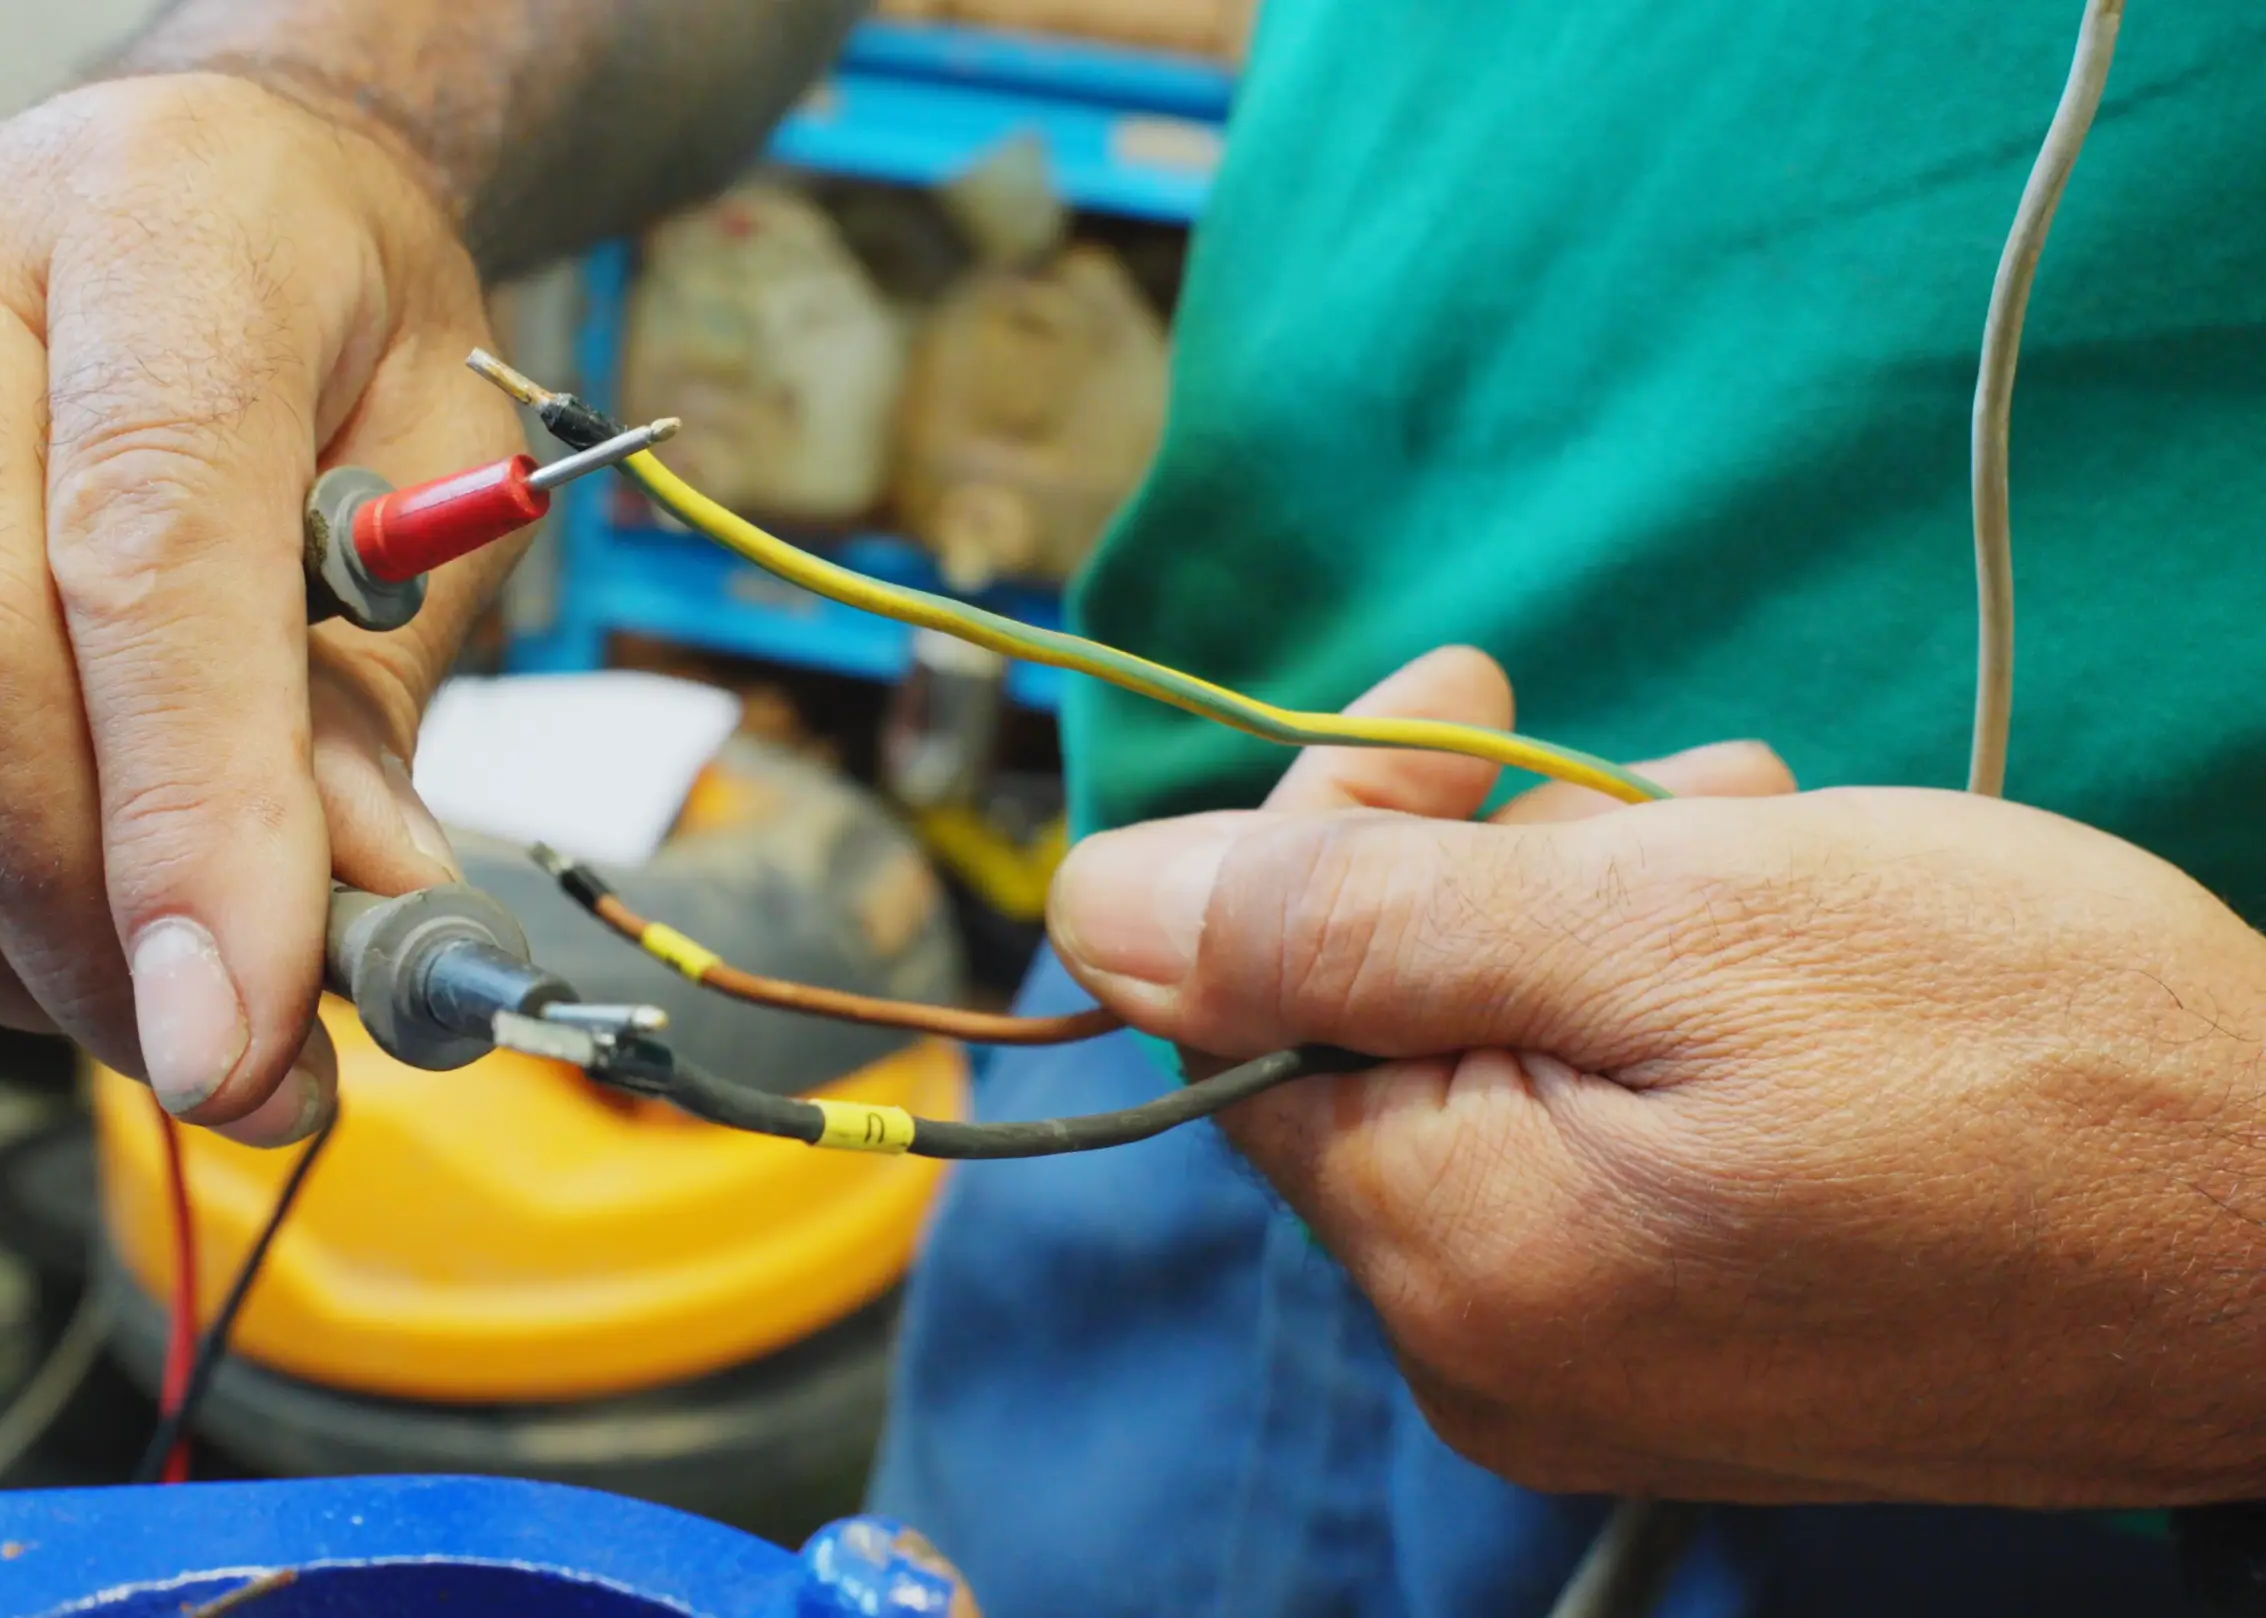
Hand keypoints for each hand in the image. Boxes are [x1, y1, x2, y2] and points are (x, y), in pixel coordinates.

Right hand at [0, 74, 522, 1144]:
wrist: (203, 175)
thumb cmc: (339, 322)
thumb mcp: (442, 472)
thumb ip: (372, 694)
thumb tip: (350, 926)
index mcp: (159, 228)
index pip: (144, 551)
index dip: (188, 825)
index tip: (243, 1040)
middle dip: (79, 928)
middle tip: (222, 1064)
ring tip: (119, 1001)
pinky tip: (5, 908)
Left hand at [1048, 646, 2265, 1505]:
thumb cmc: (2030, 1060)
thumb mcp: (1669, 921)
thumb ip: (1350, 922)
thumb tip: (1091, 905)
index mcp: (1451, 1255)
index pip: (1247, 1012)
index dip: (1326, 828)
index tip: (1461, 693)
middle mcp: (1493, 1350)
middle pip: (1369, 1044)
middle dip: (1473, 859)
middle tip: (1611, 750)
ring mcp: (1606, 1371)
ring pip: (1499, 1078)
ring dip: (1584, 915)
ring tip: (1734, 827)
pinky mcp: (1712, 1360)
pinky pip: (1603, 1154)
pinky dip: (1657, 1017)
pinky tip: (1773, 931)